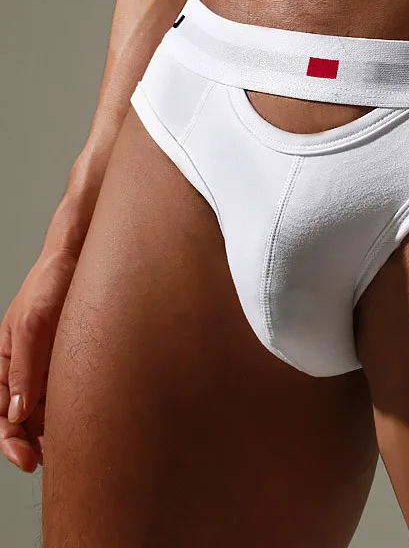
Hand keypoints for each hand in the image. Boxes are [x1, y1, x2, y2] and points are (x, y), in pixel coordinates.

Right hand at [0, 245, 76, 471]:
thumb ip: (24, 368)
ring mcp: (52, 363)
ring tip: (73, 448)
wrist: (82, 255)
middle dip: (33, 443)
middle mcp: (27, 367)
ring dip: (55, 430)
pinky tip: (90, 421)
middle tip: (51, 463)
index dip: (11, 440)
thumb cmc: (51, 282)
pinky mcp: (77, 357)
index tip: (28, 460)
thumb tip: (16, 413)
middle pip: (24, 418)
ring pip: (49, 409)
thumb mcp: (33, 324)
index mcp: (5, 361)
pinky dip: (75, 410)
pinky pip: (71, 391)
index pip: (1, 413)